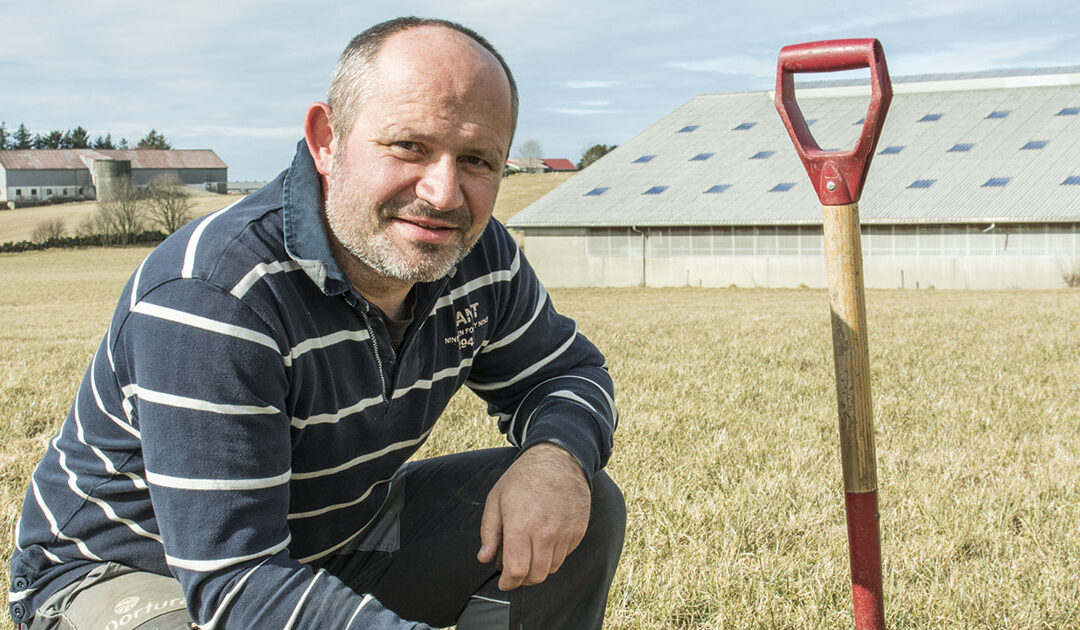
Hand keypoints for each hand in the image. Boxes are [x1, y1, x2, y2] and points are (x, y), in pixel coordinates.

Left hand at [477, 443, 590, 590]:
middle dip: (523, 579)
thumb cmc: (524, 477)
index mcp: (521, 526)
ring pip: (552, 568)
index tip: (505, 582)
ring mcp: (565, 533)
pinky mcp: (578, 531)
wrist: (558, 459)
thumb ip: (489, 532)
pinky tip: (546, 539)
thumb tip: (485, 557)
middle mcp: (545, 533)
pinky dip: (554, 555)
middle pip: (536, 576)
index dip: (508, 582)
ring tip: (531, 551)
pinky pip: (565, 555)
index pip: (517, 571)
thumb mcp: (496, 499)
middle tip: (516, 571)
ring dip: (539, 567)